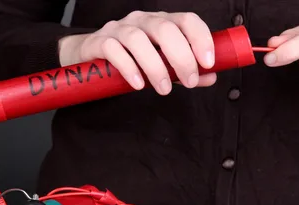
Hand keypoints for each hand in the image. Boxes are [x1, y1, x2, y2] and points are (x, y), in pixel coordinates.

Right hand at [58, 11, 216, 94]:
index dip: (201, 38)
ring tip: (164, 89)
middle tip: (188, 81)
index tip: (209, 63)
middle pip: (165, 29)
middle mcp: (142, 21)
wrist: (88, 57)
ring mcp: (119, 29)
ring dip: (155, 67)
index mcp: (161, 22)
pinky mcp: (99, 42)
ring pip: (139, 40)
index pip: (186, 20)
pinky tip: (138, 85)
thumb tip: (210, 78)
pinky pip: (114, 50)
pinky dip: (128, 68)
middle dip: (181, 57)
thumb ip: (184, 71)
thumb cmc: (130, 59)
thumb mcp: (161, 65)